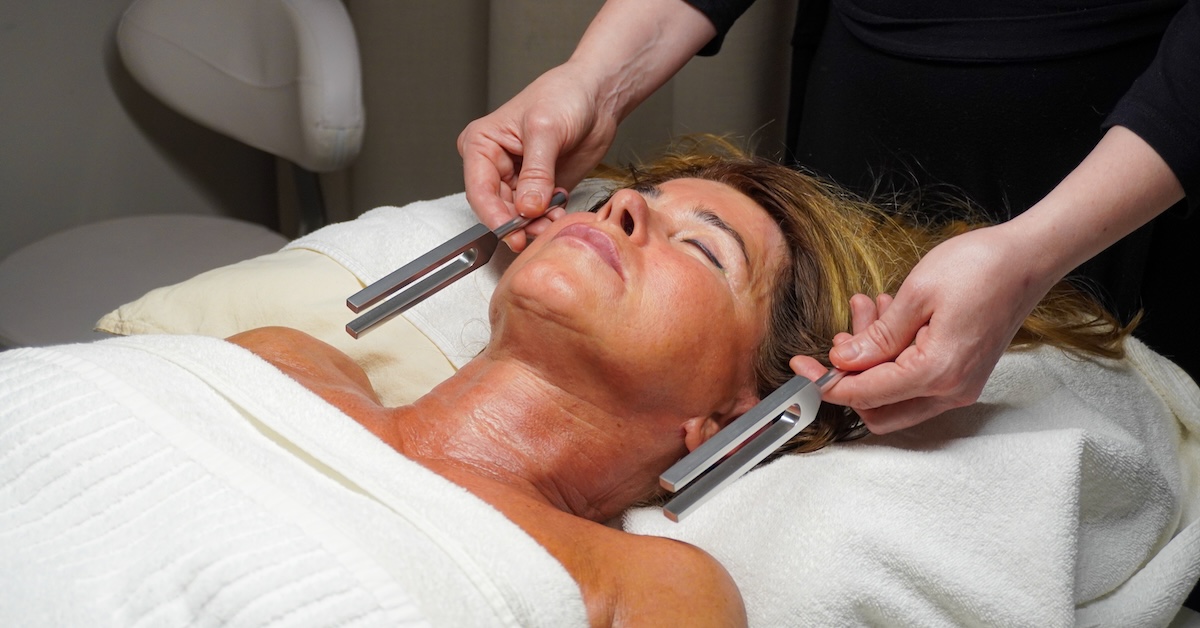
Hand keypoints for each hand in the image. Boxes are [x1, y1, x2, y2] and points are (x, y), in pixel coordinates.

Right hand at [458, 64, 618, 250]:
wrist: (596, 96)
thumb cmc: (565, 95)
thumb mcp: (546, 130)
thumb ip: (536, 172)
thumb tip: (527, 207)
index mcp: (482, 145)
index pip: (479, 190)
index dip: (494, 215)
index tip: (512, 232)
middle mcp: (494, 165)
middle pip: (497, 208)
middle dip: (517, 223)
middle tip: (538, 230)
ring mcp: (518, 179)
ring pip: (518, 216)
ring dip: (535, 224)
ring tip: (553, 220)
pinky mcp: (540, 189)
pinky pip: (539, 214)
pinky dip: (548, 219)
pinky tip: (559, 213)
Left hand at [792, 223, 1054, 432]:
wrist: (1029, 258)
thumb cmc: (981, 267)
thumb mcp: (915, 294)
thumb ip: (877, 337)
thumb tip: (844, 363)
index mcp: (937, 372)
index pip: (866, 394)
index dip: (827, 382)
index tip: (802, 365)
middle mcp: (951, 391)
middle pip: (878, 409)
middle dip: (850, 373)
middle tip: (841, 334)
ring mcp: (959, 386)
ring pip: (894, 395)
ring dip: (872, 359)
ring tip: (868, 308)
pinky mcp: (961, 375)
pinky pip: (914, 380)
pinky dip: (892, 356)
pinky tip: (887, 317)